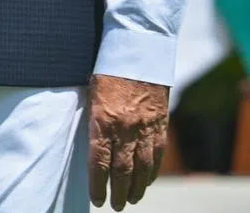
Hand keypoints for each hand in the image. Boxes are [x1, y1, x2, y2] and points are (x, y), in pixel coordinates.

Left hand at [88, 73, 168, 208]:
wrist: (139, 52)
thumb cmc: (107, 70)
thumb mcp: (91, 91)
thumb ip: (92, 117)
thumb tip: (89, 141)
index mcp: (102, 119)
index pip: (99, 161)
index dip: (98, 184)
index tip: (96, 199)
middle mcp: (125, 128)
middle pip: (123, 170)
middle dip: (118, 192)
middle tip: (115, 206)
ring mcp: (145, 128)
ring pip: (143, 167)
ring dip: (138, 187)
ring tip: (132, 199)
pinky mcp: (160, 125)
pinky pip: (157, 155)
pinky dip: (153, 172)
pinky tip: (148, 181)